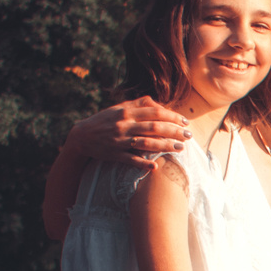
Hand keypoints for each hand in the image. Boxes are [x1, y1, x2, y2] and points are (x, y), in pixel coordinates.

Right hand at [65, 99, 191, 165]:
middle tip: (188, 136)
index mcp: (126, 111)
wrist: (81, 136)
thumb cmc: (104, 120)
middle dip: (174, 131)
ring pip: (146, 143)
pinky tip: (155, 166)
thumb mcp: (119, 108)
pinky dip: (143, 163)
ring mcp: (119, 140)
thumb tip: (159, 104)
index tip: (185, 122)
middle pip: (154, 127)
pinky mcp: (114, 154)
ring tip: (180, 149)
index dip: (172, 117)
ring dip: (165, 146)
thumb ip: (139, 104)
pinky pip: (130, 159)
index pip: (155, 113)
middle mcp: (124, 125)